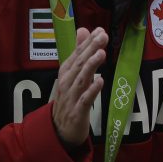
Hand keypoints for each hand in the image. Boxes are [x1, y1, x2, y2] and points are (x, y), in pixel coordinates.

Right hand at [52, 27, 106, 147]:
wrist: (60, 131)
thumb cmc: (70, 99)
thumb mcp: (74, 75)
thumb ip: (79, 53)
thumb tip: (83, 30)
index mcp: (66, 74)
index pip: (76, 56)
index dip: (87, 43)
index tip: (99, 30)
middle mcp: (67, 84)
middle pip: (78, 64)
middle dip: (90, 50)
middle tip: (102, 36)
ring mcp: (71, 98)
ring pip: (81, 80)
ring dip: (91, 66)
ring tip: (101, 54)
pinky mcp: (77, 113)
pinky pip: (85, 100)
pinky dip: (92, 90)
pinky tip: (100, 81)